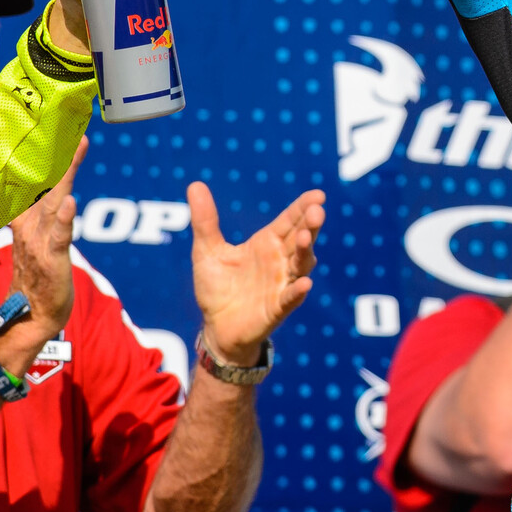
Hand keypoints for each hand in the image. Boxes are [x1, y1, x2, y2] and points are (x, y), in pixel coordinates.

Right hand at [7, 138, 84, 344]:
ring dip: (66, 175)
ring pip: (55, 201)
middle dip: (61, 153)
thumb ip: (41, 214)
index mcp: (28, 219)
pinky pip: (59, 235)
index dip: (49, 153)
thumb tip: (52, 191)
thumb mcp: (37, 240)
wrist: (29, 316)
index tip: (61, 123)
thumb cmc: (38, 277)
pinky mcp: (52, 258)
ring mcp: (40, 240)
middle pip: (47, 182)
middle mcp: (31, 224)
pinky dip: (64, 218)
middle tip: (74, 123)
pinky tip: (71, 202)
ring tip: (78, 148)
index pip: (39, 180)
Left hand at [191, 180, 324, 368]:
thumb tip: (195, 184)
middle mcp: (280, 260)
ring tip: (306, 237)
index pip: (290, 220)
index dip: (303, 207)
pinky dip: (297, 290)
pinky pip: (290, 298)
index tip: (317, 195)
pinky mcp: (277, 308)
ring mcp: (281, 284)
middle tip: (317, 210)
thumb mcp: (206, 251)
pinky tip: (303, 283)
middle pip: (301, 238)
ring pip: (300, 264)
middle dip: (310, 224)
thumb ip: (205, 220)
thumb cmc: (216, 288)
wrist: (215, 327)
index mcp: (267, 243)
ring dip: (306, 251)